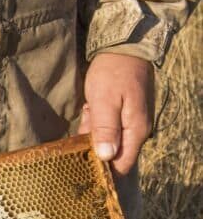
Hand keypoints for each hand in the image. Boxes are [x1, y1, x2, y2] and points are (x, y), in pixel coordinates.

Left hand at [79, 53, 154, 175]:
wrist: (123, 47)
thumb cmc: (113, 73)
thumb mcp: (104, 101)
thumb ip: (105, 129)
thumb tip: (106, 157)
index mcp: (135, 131)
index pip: (121, 166)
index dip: (103, 171)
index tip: (83, 167)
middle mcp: (135, 131)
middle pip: (110, 156)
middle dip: (92, 148)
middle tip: (84, 128)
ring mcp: (128, 124)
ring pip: (104, 142)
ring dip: (91, 133)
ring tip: (89, 112)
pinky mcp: (121, 117)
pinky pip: (103, 130)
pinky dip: (93, 123)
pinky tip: (90, 109)